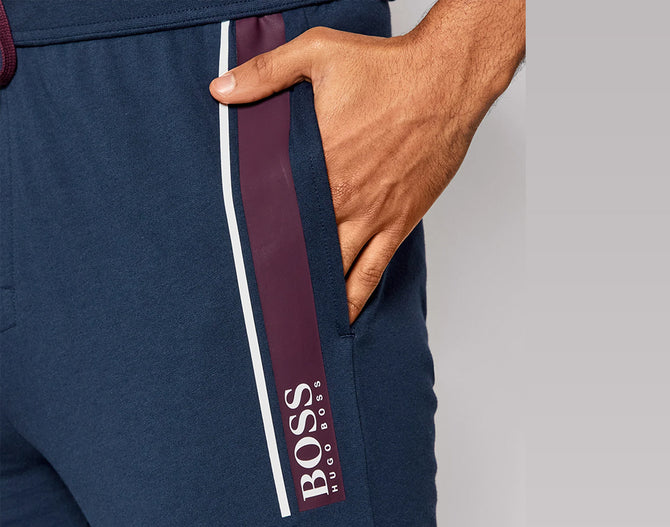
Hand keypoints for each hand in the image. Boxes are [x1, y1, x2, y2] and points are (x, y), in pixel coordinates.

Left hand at [210, 0, 524, 323]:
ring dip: (316, 298)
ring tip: (294, 326)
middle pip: (305, 251)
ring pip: (338, 271)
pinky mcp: (400, 222)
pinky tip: (342, 315)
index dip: (257, 243)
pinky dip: (357, 297)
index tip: (237, 264)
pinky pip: (374, 270)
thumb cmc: (389, 68)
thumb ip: (265, 73)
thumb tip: (220, 89)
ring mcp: (374, 217)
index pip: (278, 215)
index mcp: (319, 166)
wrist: (446, 81)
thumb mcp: (318, 55)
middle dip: (282, 280)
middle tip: (258, 310)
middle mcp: (345, 200)